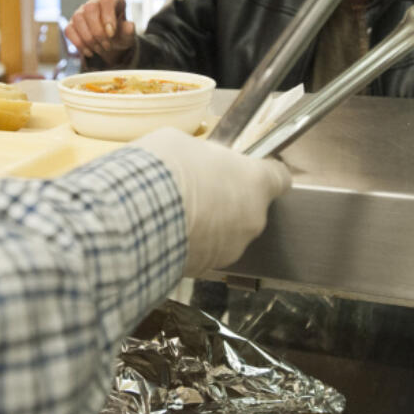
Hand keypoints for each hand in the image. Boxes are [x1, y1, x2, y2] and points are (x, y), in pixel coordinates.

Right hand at [65, 0, 136, 64]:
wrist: (111, 43)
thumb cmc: (120, 34)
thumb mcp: (128, 34)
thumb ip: (129, 30)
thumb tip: (129, 26)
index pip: (107, 1)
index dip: (108, 18)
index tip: (112, 34)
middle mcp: (95, 1)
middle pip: (90, 8)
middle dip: (98, 31)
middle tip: (107, 46)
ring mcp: (81, 11)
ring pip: (78, 18)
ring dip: (89, 38)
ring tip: (100, 49)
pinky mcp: (72, 23)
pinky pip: (69, 30)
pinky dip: (79, 43)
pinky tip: (90, 52)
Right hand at [136, 128, 292, 277]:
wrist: (133, 217)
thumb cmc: (164, 172)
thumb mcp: (185, 144)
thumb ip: (206, 157)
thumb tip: (202, 163)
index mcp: (255, 182)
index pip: (280, 177)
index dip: (264, 172)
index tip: (249, 169)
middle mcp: (252, 219)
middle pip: (250, 207)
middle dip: (228, 199)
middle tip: (197, 187)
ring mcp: (231, 248)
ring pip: (227, 232)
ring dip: (209, 223)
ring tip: (175, 209)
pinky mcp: (206, 268)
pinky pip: (204, 251)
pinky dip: (190, 243)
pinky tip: (165, 229)